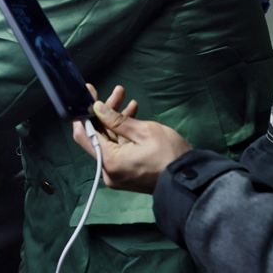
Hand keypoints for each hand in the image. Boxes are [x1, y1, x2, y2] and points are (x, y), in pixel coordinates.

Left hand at [73, 85, 192, 193]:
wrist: (188, 180)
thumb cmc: (169, 154)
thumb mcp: (144, 131)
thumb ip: (117, 120)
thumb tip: (97, 108)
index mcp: (109, 161)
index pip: (85, 135)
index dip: (84, 113)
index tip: (88, 94)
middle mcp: (107, 170)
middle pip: (97, 137)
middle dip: (104, 112)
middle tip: (116, 92)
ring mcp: (116, 173)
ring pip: (108, 141)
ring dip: (115, 121)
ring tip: (126, 98)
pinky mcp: (125, 173)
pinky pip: (118, 150)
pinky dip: (122, 133)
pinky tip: (131, 113)